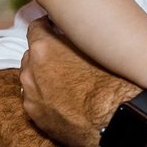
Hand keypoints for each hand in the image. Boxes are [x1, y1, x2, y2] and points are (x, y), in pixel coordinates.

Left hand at [20, 17, 138, 146]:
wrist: (115, 119)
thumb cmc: (110, 83)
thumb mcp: (94, 47)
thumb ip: (74, 38)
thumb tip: (72, 34)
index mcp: (43, 49)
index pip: (36, 28)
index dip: (47, 27)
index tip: (55, 29)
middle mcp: (30, 72)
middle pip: (32, 55)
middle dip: (46, 54)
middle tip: (65, 57)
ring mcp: (31, 97)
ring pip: (32, 80)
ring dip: (43, 77)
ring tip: (66, 82)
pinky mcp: (36, 118)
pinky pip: (36, 101)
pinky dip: (46, 98)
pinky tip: (65, 100)